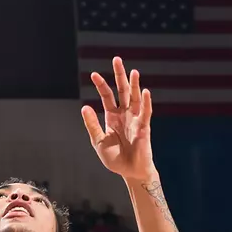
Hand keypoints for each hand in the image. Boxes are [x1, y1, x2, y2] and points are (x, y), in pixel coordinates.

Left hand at [82, 56, 154, 181]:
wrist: (130, 172)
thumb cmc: (116, 158)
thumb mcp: (99, 141)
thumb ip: (92, 124)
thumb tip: (85, 106)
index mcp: (113, 117)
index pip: (107, 96)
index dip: (101, 85)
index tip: (94, 74)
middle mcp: (125, 114)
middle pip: (122, 91)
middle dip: (120, 76)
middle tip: (116, 59)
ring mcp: (135, 119)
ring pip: (135, 98)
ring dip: (134, 85)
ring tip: (133, 71)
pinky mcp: (144, 128)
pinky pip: (146, 113)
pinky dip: (146, 102)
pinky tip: (145, 91)